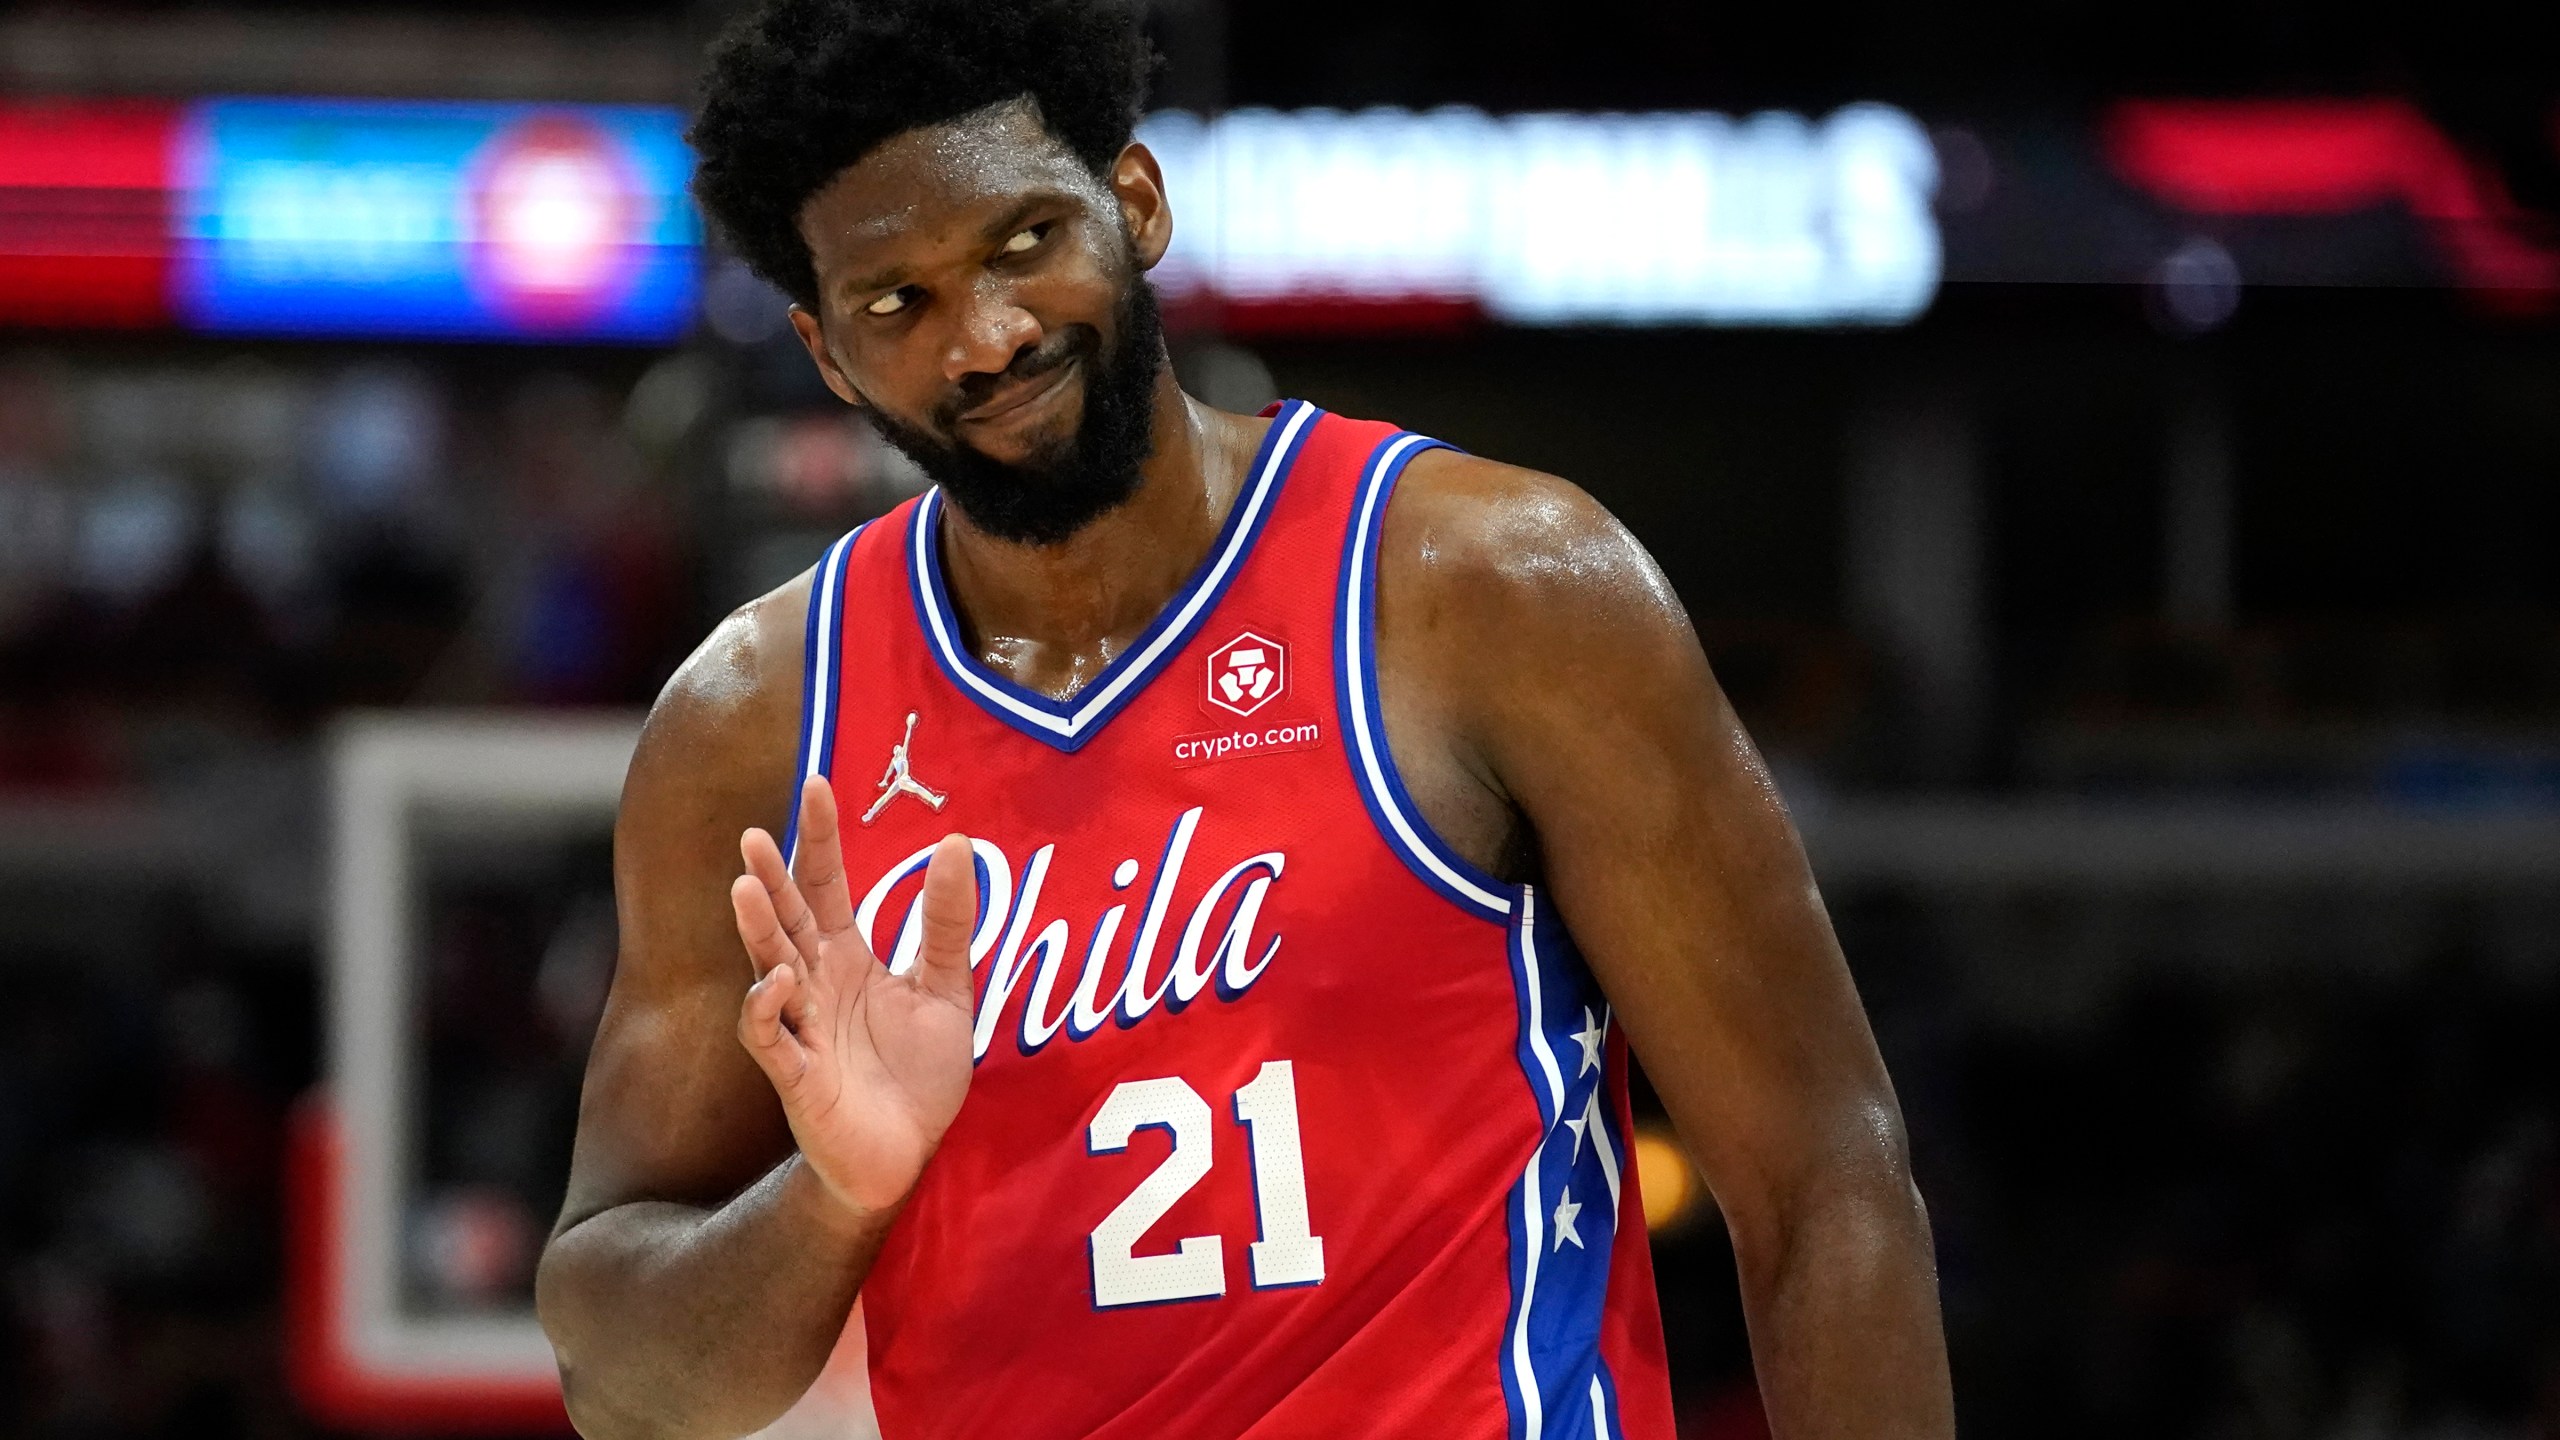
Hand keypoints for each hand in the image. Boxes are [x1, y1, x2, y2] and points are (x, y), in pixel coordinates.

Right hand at [730, 777, 977, 1216]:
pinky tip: (779, 982)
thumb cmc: (916, 1075)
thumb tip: (958, 843)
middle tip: (755, 836)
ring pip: (769, 969)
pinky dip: (769, 1008)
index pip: (826, 884)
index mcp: (848, 957)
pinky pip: (771, 1038)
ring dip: (757, 932)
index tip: (817, 782)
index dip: (821, 836)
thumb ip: (946, 924)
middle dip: (770, 879)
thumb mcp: (946, 990)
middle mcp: (815, 984)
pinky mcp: (796, 1076)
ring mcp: (801, 1028)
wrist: (909, 1156)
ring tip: (744, 888)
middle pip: (786, 920)